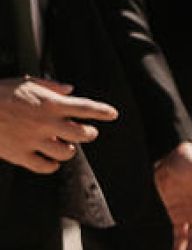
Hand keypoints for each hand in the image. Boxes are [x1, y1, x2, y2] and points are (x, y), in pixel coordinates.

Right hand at [0, 77, 116, 172]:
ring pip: (66, 153)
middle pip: (81, 134)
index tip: (112, 114)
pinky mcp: (21, 155)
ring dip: (70, 149)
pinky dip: (51, 165)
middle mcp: (45, 123)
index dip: (102, 111)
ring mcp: (34, 141)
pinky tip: (50, 160)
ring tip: (67, 145)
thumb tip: (68, 89)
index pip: (85, 108)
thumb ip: (50, 86)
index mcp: (49, 103)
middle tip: (88, 132)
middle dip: (89, 133)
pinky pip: (44, 166)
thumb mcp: (26, 82)